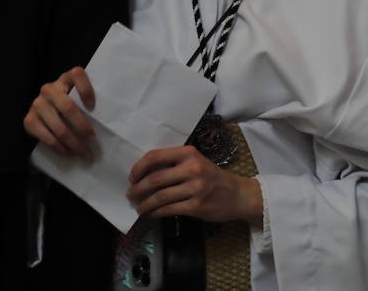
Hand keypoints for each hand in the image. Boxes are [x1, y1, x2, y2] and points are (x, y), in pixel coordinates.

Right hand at [23, 67, 96, 158]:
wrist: (42, 111)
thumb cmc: (69, 103)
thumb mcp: (77, 96)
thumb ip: (87, 100)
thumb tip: (108, 120)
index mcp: (66, 78)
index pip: (77, 75)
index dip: (86, 90)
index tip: (93, 107)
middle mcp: (49, 88)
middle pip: (68, 107)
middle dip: (82, 127)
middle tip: (93, 140)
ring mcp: (37, 104)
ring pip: (58, 127)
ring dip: (74, 143)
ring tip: (85, 153)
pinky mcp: (29, 120)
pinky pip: (47, 138)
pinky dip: (60, 148)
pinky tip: (69, 153)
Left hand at [126, 145, 262, 225]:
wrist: (237, 195)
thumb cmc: (212, 177)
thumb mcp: (196, 162)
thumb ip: (174, 163)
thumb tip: (144, 173)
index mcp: (188, 153)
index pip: (155, 156)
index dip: (138, 167)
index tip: (132, 177)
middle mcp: (192, 168)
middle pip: (154, 179)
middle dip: (137, 189)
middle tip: (130, 195)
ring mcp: (195, 188)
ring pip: (159, 197)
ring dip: (144, 204)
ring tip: (139, 207)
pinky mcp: (197, 206)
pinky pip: (169, 210)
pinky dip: (156, 213)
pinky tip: (152, 214)